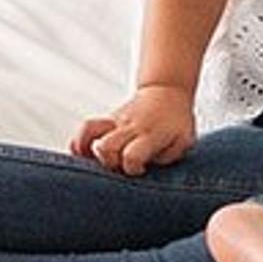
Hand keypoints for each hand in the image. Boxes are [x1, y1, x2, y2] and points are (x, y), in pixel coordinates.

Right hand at [74, 84, 198, 174]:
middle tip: (119, 167)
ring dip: (85, 151)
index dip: (132, 169)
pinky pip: (85, 129)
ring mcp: (115, 121)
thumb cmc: (176, 121)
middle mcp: (129, 126)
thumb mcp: (183, 140)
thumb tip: (148, 165)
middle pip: (106, 147)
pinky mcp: (107, 121)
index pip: (132, 156)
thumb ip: (168, 156)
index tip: (140, 171)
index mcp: (149, 134)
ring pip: (88, 131)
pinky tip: (81, 154)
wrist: (166, 90)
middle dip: (108, 163)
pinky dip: (78, 142)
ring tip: (90, 163)